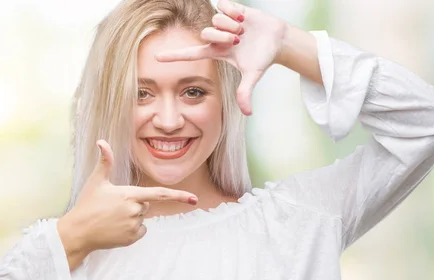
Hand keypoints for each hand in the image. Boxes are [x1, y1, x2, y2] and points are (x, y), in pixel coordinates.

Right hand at [58, 140, 197, 269]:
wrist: (77, 232)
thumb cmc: (87, 204)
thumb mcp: (96, 181)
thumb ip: (105, 161)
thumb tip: (101, 141)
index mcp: (130, 194)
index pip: (160, 194)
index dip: (179, 196)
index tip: (194, 199)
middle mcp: (135, 210)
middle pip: (147, 205)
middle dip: (135, 204)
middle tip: (114, 207)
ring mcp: (134, 225)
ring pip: (143, 218)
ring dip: (132, 217)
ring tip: (112, 218)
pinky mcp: (132, 238)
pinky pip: (141, 230)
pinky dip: (132, 230)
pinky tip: (116, 228)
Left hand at [155, 0, 286, 115]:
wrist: (277, 39)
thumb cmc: (263, 57)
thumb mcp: (253, 75)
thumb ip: (246, 92)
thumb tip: (247, 113)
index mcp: (217, 52)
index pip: (191, 54)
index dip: (174, 56)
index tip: (156, 58)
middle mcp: (217, 37)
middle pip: (206, 33)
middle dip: (223, 36)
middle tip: (238, 40)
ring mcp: (222, 23)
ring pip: (216, 20)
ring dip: (232, 25)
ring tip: (244, 30)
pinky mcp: (230, 9)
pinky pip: (223, 6)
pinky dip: (234, 12)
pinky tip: (243, 18)